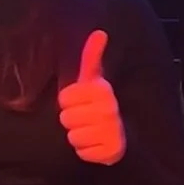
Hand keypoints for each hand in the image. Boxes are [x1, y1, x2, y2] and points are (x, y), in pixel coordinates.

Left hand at [58, 30, 124, 164]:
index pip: (64, 98)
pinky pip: (82, 152)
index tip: (81, 101)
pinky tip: (95, 143)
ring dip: (78, 135)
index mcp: (102, 90)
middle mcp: (109, 109)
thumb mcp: (95, 80)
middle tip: (86, 117)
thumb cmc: (99, 104)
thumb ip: (92, 57)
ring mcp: (111, 131)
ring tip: (90, 130)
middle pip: (66, 118)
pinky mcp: (110, 151)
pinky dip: (86, 150)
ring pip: (72, 136)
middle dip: (72, 119)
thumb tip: (99, 32)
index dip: (68, 101)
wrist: (119, 135)